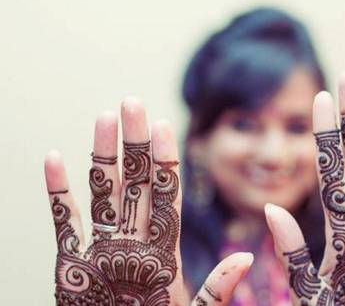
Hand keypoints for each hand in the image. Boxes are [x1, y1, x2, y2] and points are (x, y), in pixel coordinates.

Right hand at [44, 98, 252, 305]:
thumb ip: (216, 289)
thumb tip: (243, 259)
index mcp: (163, 250)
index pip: (165, 194)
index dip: (164, 160)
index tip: (164, 125)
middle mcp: (133, 239)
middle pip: (134, 182)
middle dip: (134, 143)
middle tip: (132, 103)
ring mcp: (101, 246)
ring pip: (102, 191)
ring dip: (101, 155)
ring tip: (104, 118)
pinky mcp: (72, 260)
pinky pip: (63, 220)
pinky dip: (58, 192)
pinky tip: (55, 159)